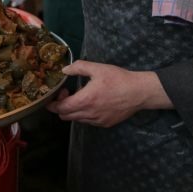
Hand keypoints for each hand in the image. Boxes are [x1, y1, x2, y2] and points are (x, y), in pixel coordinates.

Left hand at [47, 60, 171, 126]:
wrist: (139, 92)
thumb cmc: (118, 79)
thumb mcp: (98, 68)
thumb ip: (78, 67)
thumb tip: (64, 70)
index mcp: (85, 100)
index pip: (61, 108)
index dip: (53, 103)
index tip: (57, 93)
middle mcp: (89, 114)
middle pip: (65, 116)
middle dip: (61, 106)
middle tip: (68, 93)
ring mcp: (97, 121)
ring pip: (77, 120)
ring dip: (73, 110)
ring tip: (81, 97)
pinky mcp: (105, 124)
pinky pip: (88, 122)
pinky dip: (84, 114)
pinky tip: (93, 103)